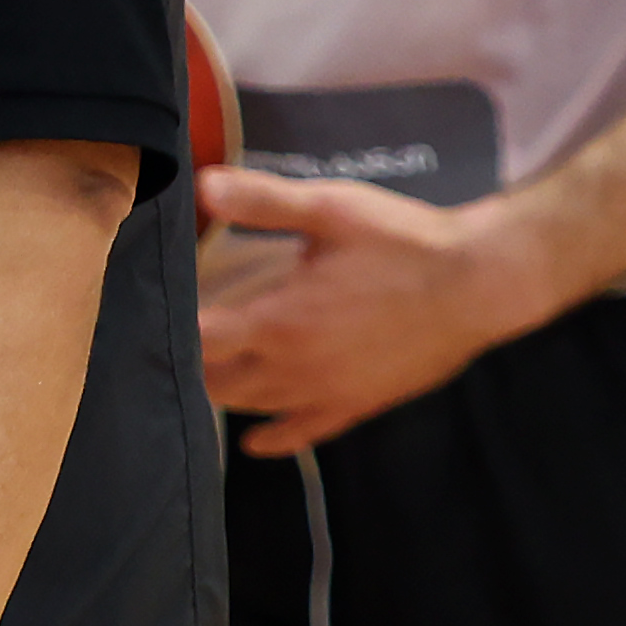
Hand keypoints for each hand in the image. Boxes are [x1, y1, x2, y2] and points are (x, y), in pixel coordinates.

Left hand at [194, 166, 556, 451]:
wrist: (479, 285)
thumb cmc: (402, 242)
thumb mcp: (329, 209)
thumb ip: (263, 201)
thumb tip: (203, 184)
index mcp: (280, 321)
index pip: (201, 339)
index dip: (170, 329)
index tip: (147, 315)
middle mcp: (298, 368)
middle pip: (219, 380)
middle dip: (189, 366)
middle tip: (162, 350)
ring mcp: (330, 392)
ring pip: (255, 407)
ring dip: (222, 396)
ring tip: (194, 382)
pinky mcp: (361, 405)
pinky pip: (306, 431)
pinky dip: (275, 438)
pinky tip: (256, 442)